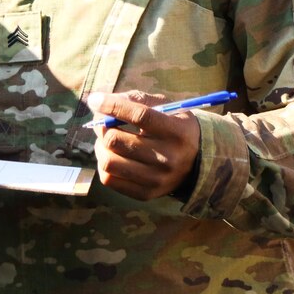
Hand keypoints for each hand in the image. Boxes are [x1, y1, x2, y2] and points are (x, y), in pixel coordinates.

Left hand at [87, 90, 201, 200]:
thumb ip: (136, 100)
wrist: (198, 162)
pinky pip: (109, 179)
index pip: (140, 116)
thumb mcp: (166, 107)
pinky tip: (112, 155)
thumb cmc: (175, 127)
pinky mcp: (146, 194)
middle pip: (117, 141)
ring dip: (100, 146)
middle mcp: (167, 158)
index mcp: (175, 131)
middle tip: (102, 121)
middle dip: (102, 127)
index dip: (113, 106)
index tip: (95, 99)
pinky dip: (104, 164)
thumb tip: (100, 102)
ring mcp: (156, 179)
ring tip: (106, 139)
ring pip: (109, 162)